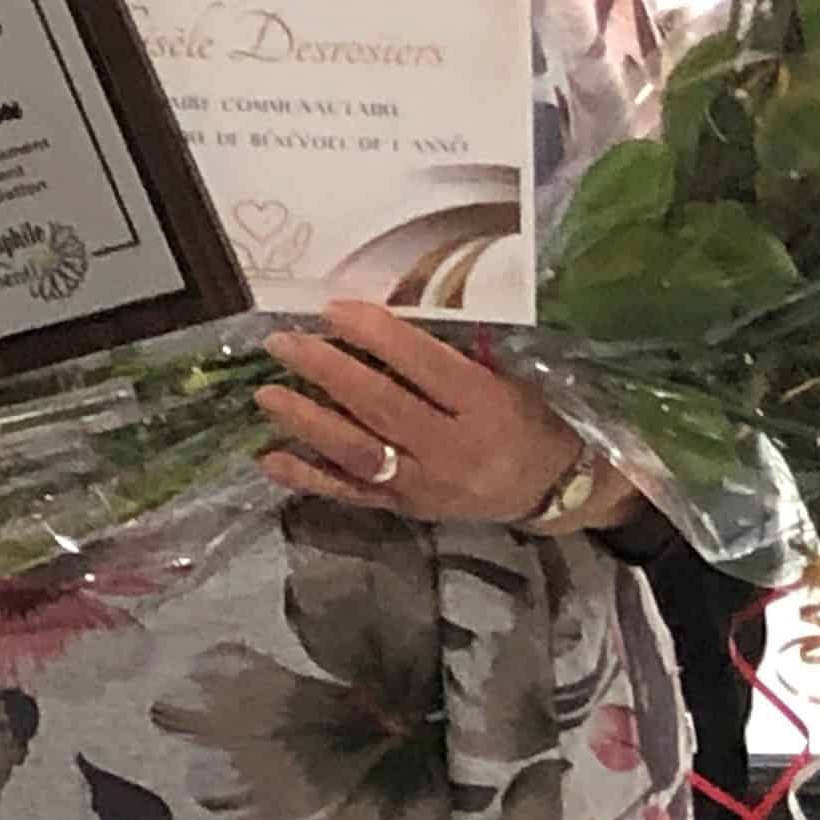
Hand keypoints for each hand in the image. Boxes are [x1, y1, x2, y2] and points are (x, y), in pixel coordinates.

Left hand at [258, 303, 584, 524]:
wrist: (553, 489)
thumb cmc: (527, 417)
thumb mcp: (505, 378)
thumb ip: (448, 356)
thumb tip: (371, 320)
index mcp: (486, 407)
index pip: (423, 366)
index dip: (375, 336)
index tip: (330, 309)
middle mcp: (455, 450)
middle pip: (382, 407)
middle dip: (325, 370)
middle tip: (281, 343)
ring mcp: (428, 486)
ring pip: (360, 453)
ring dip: (307, 422)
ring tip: (265, 394)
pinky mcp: (408, 510)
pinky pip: (353, 494)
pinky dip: (309, 477)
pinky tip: (269, 458)